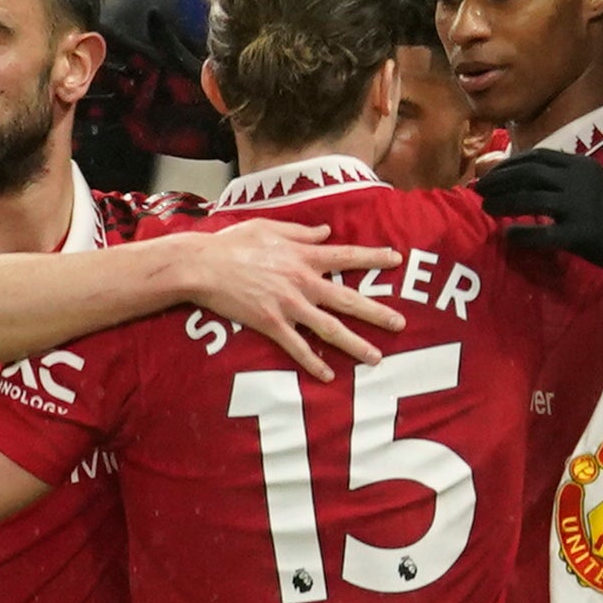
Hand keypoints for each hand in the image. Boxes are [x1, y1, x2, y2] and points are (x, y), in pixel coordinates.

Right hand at [186, 220, 405, 381]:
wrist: (202, 266)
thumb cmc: (231, 243)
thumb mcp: (268, 227)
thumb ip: (301, 232)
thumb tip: (326, 231)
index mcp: (303, 256)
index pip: (346, 256)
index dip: (373, 257)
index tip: (396, 259)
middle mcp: (302, 281)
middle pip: (347, 299)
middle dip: (376, 312)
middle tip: (401, 324)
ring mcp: (288, 305)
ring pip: (329, 328)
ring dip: (355, 344)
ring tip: (376, 358)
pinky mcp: (270, 323)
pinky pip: (297, 347)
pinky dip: (313, 362)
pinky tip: (328, 375)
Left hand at [473, 149, 602, 272]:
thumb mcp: (585, 180)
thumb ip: (556, 174)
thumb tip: (511, 172)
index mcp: (579, 165)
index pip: (536, 157)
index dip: (508, 165)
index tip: (489, 175)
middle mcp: (579, 181)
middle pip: (530, 174)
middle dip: (499, 181)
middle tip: (479, 191)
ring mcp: (581, 206)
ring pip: (534, 199)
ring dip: (505, 203)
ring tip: (486, 208)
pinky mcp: (583, 233)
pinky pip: (546, 233)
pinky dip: (524, 234)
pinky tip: (508, 235)